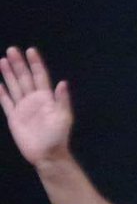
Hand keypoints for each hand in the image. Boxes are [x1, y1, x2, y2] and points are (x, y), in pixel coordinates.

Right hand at [0, 46, 73, 166]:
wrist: (47, 154)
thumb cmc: (58, 136)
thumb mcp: (64, 117)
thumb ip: (62, 100)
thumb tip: (63, 82)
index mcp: (47, 97)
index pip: (40, 76)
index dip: (35, 63)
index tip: (30, 50)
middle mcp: (34, 99)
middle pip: (24, 77)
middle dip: (18, 64)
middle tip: (12, 49)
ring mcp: (23, 107)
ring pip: (14, 86)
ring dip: (8, 74)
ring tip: (2, 60)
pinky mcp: (14, 117)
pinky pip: (6, 101)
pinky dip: (1, 92)